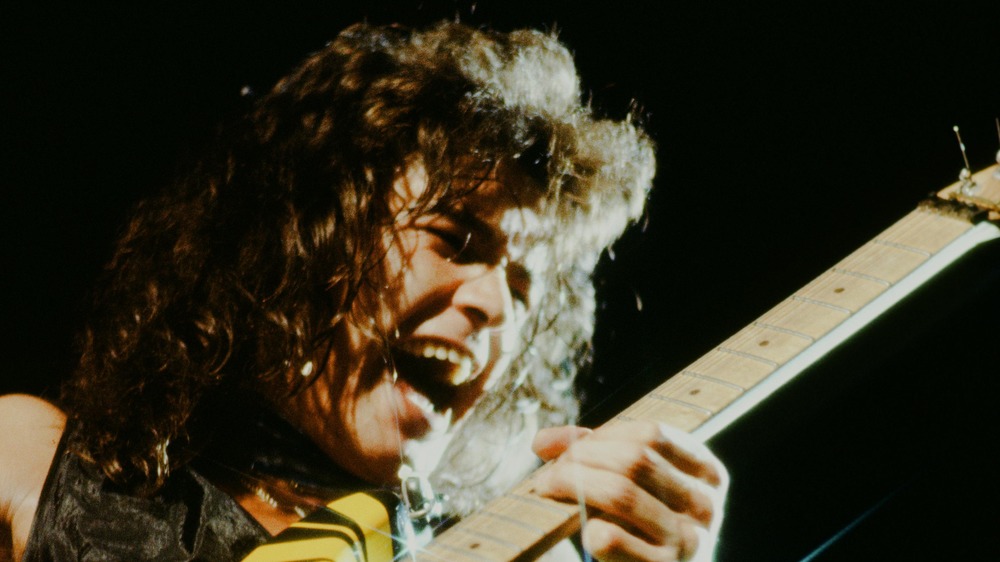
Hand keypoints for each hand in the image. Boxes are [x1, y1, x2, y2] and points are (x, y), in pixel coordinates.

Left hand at [531, 421, 727, 561]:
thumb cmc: (642, 530)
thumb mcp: (632, 486)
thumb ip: (593, 455)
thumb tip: (540, 442)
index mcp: (707, 473)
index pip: (650, 434)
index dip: (600, 438)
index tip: (567, 452)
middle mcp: (706, 504)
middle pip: (634, 460)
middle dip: (581, 460)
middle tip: (548, 476)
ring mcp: (690, 540)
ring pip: (621, 493)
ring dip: (574, 486)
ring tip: (549, 492)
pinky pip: (612, 537)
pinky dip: (590, 529)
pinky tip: (584, 532)